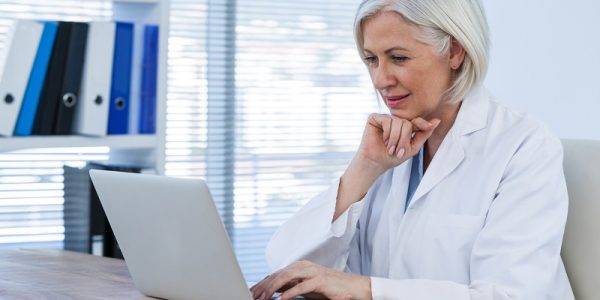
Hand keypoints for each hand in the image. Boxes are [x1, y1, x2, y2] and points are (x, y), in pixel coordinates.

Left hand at [250, 260, 370, 299]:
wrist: (352, 288)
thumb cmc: (328, 289)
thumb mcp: (305, 288)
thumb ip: (290, 287)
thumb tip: (273, 292)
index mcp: (298, 267)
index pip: (274, 275)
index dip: (261, 284)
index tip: (250, 293)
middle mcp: (303, 266)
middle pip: (277, 275)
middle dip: (262, 287)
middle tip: (252, 296)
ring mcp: (311, 272)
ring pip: (286, 278)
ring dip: (272, 289)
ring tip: (263, 298)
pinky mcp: (319, 280)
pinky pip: (301, 286)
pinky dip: (289, 294)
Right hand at [332, 115, 439, 219]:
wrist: (375, 163)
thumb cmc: (392, 157)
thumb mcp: (412, 147)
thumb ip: (424, 134)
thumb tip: (437, 120)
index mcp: (405, 127)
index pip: (416, 121)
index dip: (423, 123)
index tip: (431, 125)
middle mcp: (395, 121)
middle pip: (407, 123)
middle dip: (404, 139)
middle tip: (397, 152)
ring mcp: (385, 118)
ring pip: (398, 122)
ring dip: (395, 139)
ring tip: (389, 148)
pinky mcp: (375, 118)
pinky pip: (387, 120)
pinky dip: (387, 133)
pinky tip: (383, 140)